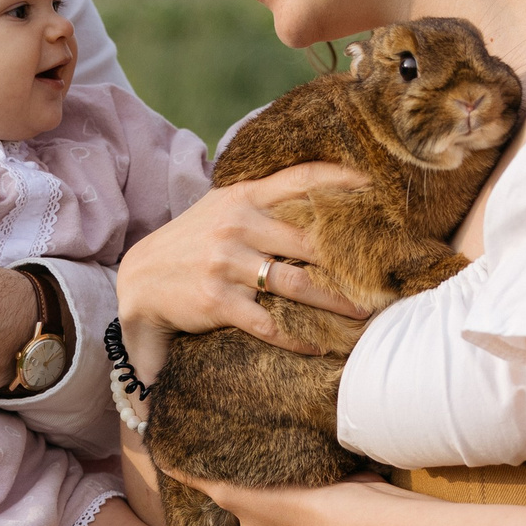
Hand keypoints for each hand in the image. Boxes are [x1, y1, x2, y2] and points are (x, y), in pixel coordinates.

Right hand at [113, 162, 367, 376]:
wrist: (139, 282)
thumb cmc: (188, 243)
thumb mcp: (218, 209)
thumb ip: (259, 201)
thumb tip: (312, 192)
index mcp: (242, 198)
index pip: (298, 179)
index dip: (339, 180)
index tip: (375, 187)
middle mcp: (238, 227)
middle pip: (310, 242)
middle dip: (350, 260)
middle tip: (386, 272)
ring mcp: (227, 264)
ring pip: (296, 285)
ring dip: (335, 302)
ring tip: (364, 313)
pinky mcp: (219, 302)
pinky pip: (268, 323)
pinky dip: (296, 338)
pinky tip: (318, 346)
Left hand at [161, 464, 387, 525]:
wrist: (351, 511)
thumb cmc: (287, 508)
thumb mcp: (232, 493)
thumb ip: (200, 481)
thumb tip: (164, 465)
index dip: (231, 508)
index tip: (232, 482)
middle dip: (263, 505)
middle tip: (258, 474)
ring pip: (294, 519)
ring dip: (292, 499)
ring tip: (284, 469)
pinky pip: (322, 511)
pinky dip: (318, 497)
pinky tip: (313, 476)